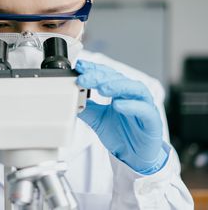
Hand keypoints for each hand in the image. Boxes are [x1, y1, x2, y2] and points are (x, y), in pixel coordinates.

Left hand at [75, 60, 167, 174]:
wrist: (134, 157)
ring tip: (101, 88)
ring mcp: (144, 106)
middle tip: (84, 78)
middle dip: (99, 76)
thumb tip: (71, 99)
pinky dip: (131, 105)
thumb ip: (86, 108)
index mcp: (120, 92)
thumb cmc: (121, 135)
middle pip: (118, 79)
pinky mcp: (153, 120)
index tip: (80, 67)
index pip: (107, 74)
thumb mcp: (97, 120)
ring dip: (117, 85)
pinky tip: (118, 105)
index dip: (94, 69)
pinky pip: (144, 109)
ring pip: (134, 88)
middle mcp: (133, 95)